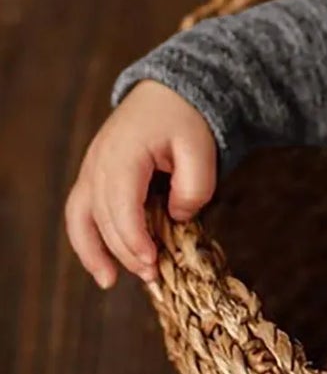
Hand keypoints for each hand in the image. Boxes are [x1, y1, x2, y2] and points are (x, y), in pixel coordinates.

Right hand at [64, 80, 217, 289]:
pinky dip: (87, 238)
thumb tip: (178, 217)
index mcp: (123, 154)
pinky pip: (81, 212)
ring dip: (92, 252)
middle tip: (152, 275)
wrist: (169, 92)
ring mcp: (91, 169)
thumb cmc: (186, 118)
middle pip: (102, 217)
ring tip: (109, 281)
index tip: (152, 260)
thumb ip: (194, 184)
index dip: (134, 238)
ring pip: (80, 218)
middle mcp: (98, 163)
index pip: (121, 205)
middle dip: (125, 251)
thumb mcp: (201, 147)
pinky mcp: (94, 176)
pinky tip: (102, 264)